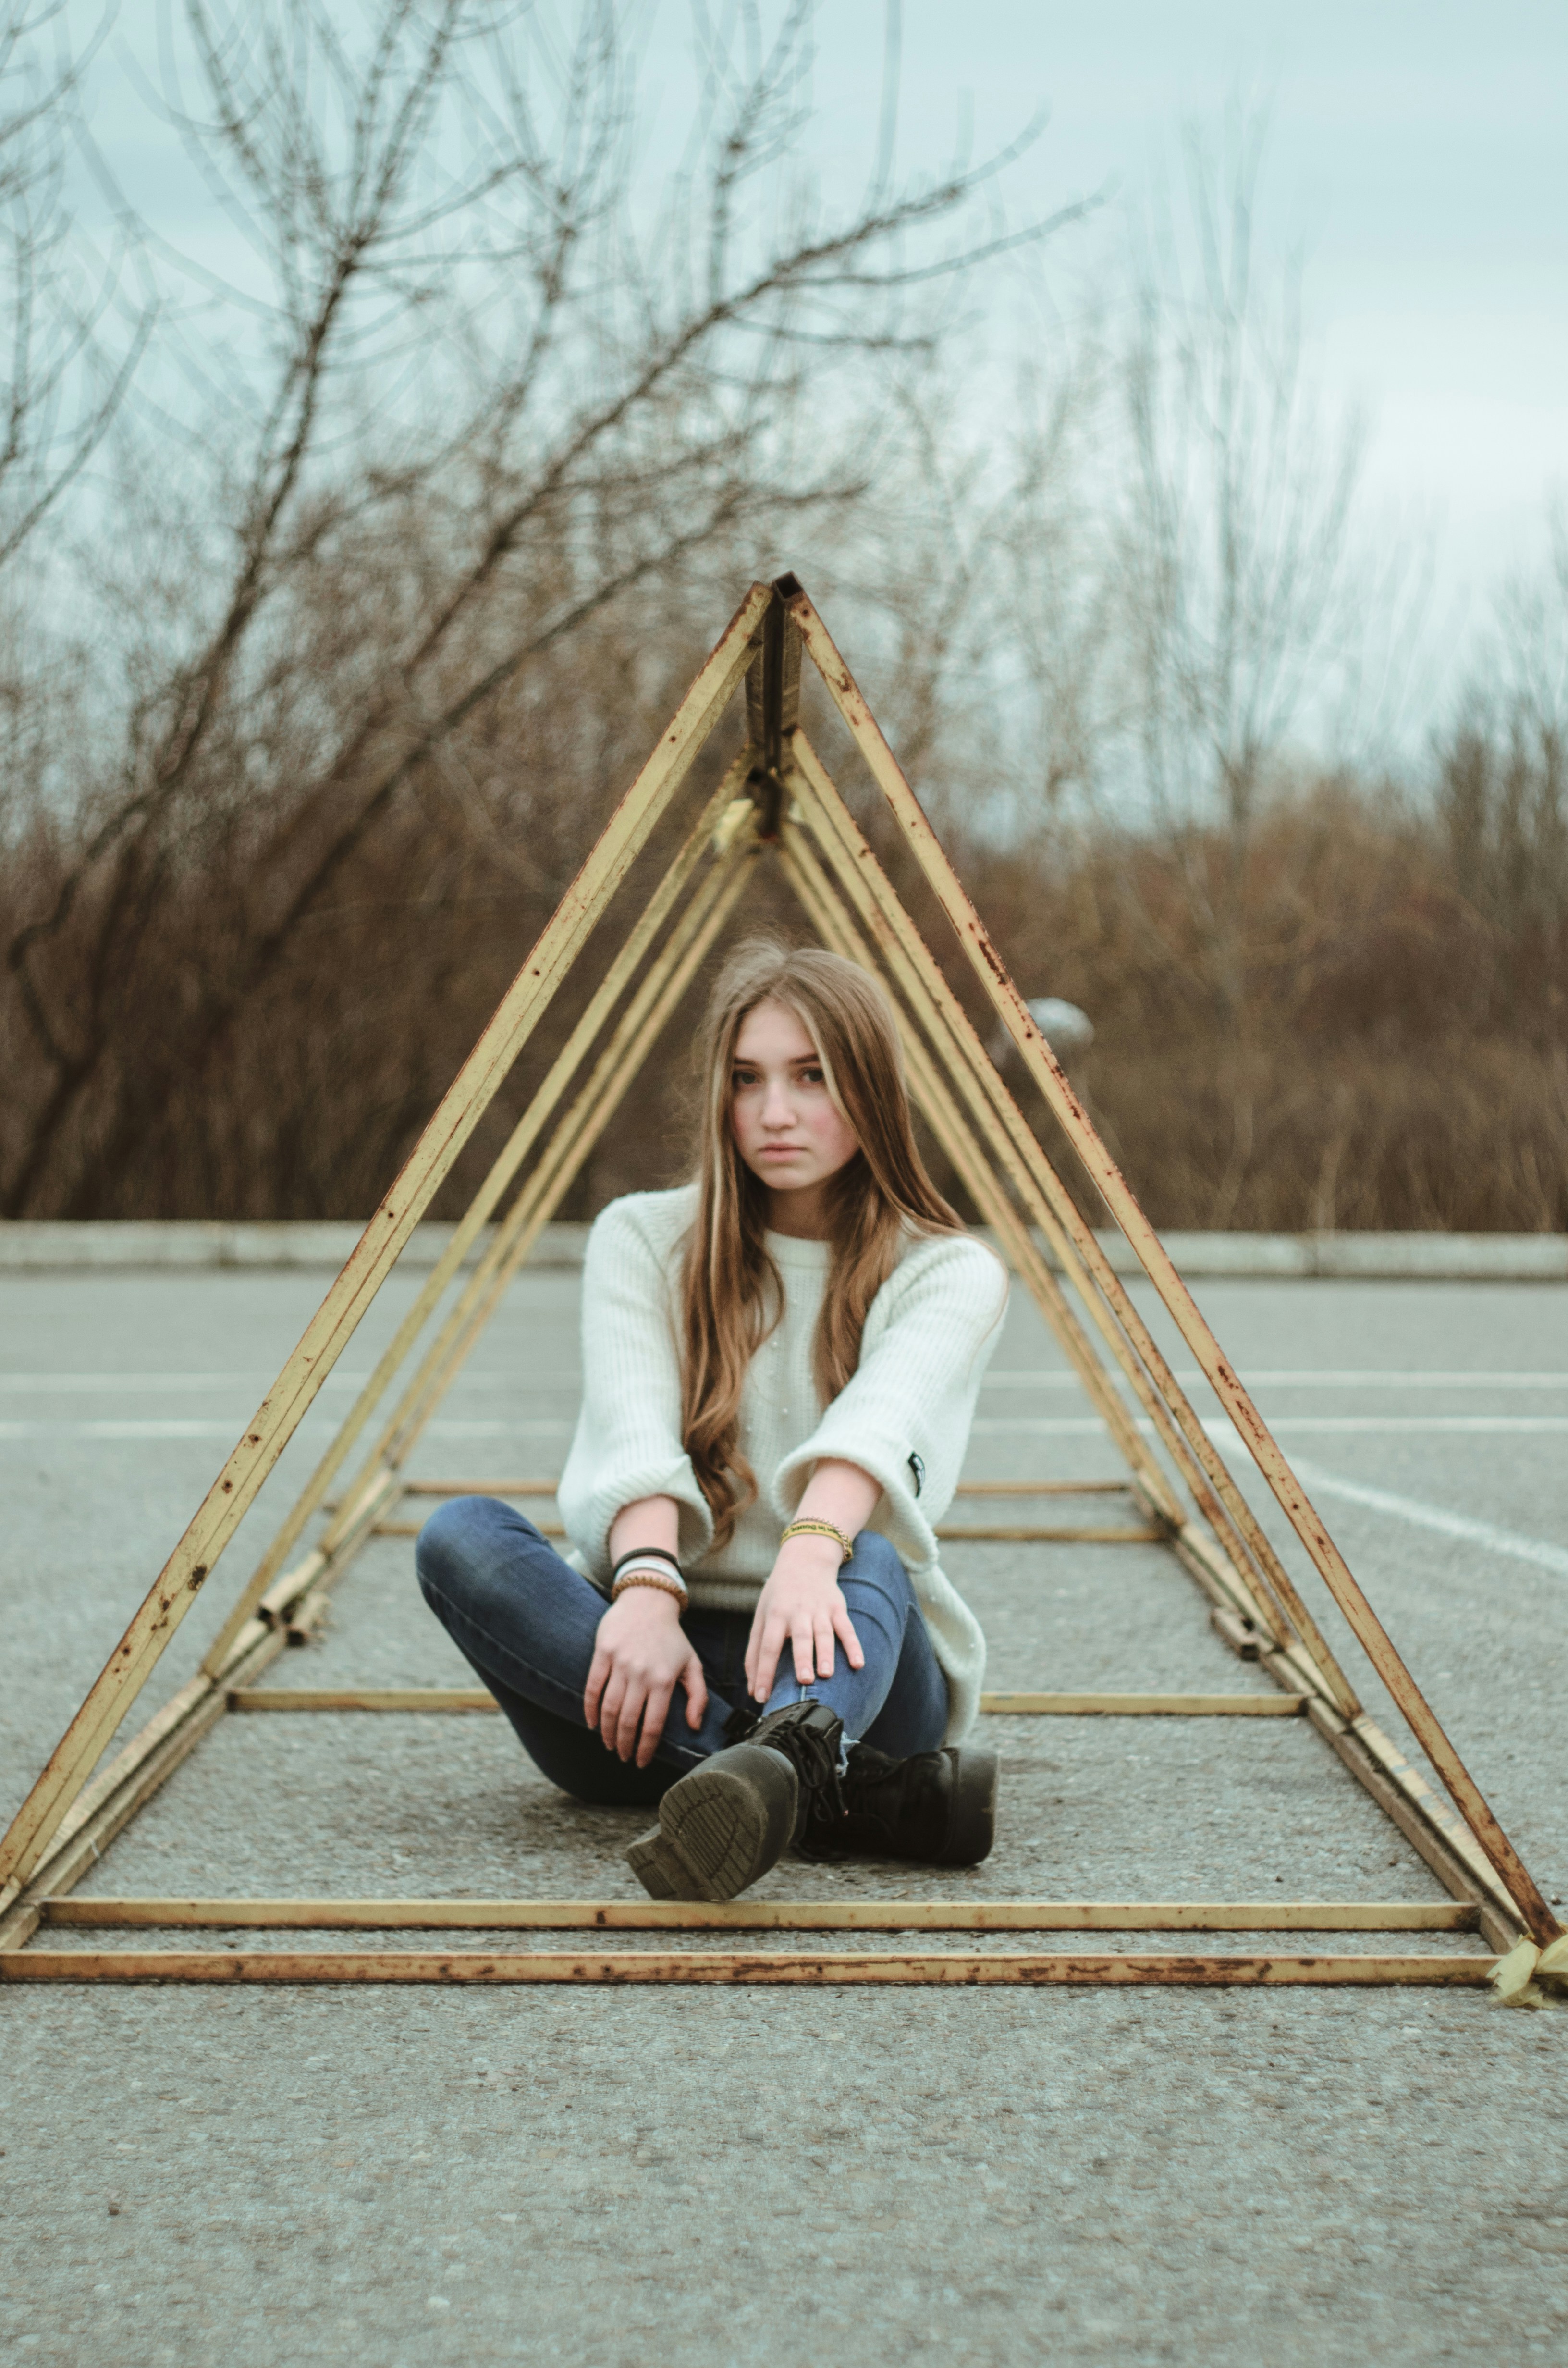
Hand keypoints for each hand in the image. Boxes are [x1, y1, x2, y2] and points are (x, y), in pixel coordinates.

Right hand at [584, 1588, 707, 1766]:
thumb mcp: (692, 1665)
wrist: (649, 1601)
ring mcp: (620, 1663)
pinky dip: (590, 1709)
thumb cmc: (672, 1637)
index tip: (641, 1762)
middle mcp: (641, 1674)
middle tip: (623, 1757)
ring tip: (608, 1744)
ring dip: (606, 1732)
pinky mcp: (603, 1653)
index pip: (653, 1725)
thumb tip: (694, 1726)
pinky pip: (593, 1687)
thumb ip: (698, 1697)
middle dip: (624, 1745)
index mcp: (664, 1680)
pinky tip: (592, 1723)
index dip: (645, 1748)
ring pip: (609, 1707)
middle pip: (627, 1720)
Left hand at [744, 1534, 863, 1702]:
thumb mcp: (762, 1617)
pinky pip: (847, 1628)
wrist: (805, 1559)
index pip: (768, 1646)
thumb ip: (755, 1653)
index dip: (764, 1672)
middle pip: (800, 1637)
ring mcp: (820, 1610)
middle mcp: (797, 1612)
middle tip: (804, 1681)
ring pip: (824, 1633)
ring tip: (826, 1674)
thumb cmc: (779, 1596)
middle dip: (802, 1659)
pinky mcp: (838, 1608)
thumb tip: (753, 1689)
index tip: (762, 1696)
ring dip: (826, 1653)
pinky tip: (858, 1664)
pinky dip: (854, 1646)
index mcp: (775, 1615)